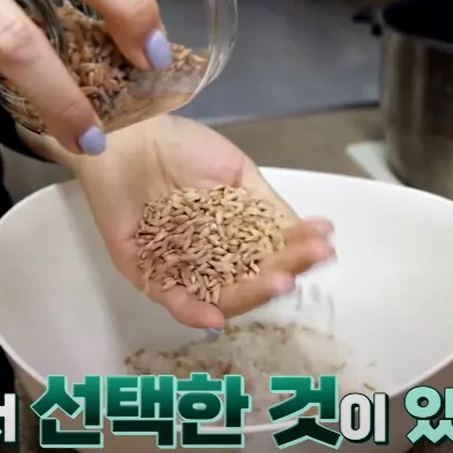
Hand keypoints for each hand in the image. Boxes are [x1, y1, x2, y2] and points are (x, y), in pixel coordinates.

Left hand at [62, 116, 335, 328]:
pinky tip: (217, 317)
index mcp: (233, 235)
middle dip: (282, 273)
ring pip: (218, 296)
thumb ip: (269, 207)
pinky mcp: (143, 272)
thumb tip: (314, 232)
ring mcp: (178, 267)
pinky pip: (170, 298)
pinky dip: (193, 312)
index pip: (272, 253)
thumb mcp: (237, 172)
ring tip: (279, 283)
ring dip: (250, 295)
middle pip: (250, 280)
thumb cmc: (181, 146)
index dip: (298, 252)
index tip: (325, 246)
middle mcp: (209, 256)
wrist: (128, 134)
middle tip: (304, 265)